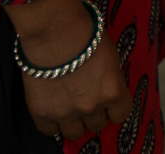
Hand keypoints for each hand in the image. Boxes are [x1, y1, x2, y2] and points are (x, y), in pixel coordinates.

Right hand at [6, 0, 132, 138]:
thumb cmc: (86, 34)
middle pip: (97, 124)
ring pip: (75, 133)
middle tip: (84, 97)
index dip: (114, 108)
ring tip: (68, 106)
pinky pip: (50, 131)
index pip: (121, 115)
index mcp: (113, 91)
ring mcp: (66, 112)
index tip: (107, 101)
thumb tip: (106, 87)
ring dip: (74, 122)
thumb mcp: (110, 56)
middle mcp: (92, 107)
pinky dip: (52, 123)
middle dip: (93, 113)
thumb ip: (110, 78)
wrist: (55, 32)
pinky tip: (52, 110)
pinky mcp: (42, 113)